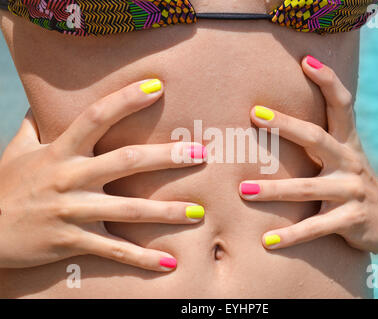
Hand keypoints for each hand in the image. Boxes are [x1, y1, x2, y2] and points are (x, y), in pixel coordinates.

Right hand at [0, 79, 205, 269]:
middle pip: (126, 161)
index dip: (126, 99)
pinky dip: (143, 258)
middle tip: (201, 152)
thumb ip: (34, 125)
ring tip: (199, 212)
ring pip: (128, 209)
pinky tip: (171, 262)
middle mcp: (70, 178)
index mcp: (60, 151)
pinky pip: (114, 250)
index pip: (96, 116)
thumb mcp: (16, 151)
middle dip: (166, 156)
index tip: (157, 86)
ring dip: (167, 211)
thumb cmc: (5, 187)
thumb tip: (42, 103)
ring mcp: (73, 211)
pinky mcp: (73, 241)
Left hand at [239, 56, 377, 253]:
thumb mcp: (342, 155)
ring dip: (274, 190)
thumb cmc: (351, 180)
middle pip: (317, 138)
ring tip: (243, 190)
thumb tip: (276, 116)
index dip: (327, 80)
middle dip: (286, 125)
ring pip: (308, 188)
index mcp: (346, 142)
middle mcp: (349, 161)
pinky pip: (315, 227)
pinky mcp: (350, 220)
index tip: (306, 60)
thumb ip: (318, 139)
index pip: (342, 104)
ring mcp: (351, 191)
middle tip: (255, 114)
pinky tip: (266, 241)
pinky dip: (290, 235)